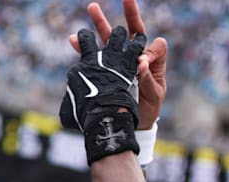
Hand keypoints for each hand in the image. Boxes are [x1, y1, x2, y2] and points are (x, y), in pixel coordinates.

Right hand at [70, 0, 168, 130]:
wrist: (132, 123)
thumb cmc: (148, 108)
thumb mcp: (153, 94)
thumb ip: (147, 78)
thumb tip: (140, 61)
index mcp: (151, 61)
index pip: (154, 44)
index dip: (150, 51)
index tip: (142, 63)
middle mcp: (135, 56)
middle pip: (132, 30)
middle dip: (130, 12)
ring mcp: (118, 61)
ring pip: (110, 38)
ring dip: (101, 23)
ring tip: (92, 8)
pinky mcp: (105, 70)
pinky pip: (93, 55)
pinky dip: (83, 47)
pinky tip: (74, 40)